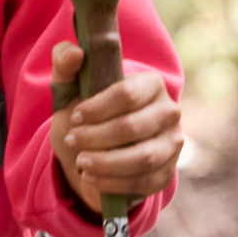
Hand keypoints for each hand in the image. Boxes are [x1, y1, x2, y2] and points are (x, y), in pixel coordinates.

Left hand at [50, 41, 181, 214]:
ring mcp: (172, 144)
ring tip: (81, 161)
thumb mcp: (70, 90)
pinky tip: (91, 178)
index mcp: (150, 84)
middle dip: (96, 137)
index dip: (97, 108)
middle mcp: (169, 112)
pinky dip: (114, 183)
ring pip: (142, 157)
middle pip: (133, 127)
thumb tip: (74, 53)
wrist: (95, 152)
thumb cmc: (85, 115)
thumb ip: (65, 64)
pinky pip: (144, 182)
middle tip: (72, 140)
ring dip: (105, 162)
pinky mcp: (167, 172)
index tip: (74, 116)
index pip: (127, 94)